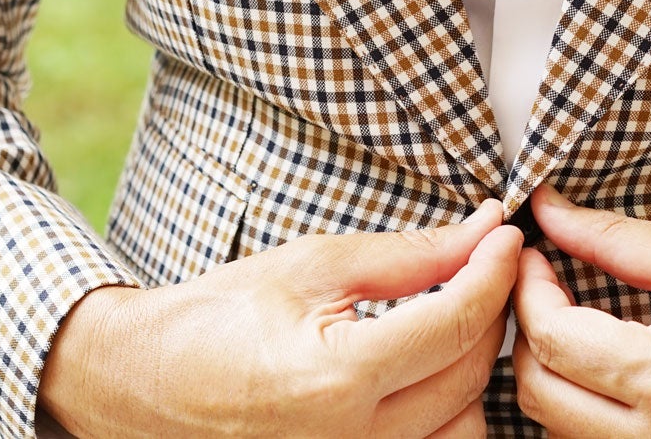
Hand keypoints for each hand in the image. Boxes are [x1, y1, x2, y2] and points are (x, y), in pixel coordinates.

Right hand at [37, 197, 522, 437]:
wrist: (145, 383)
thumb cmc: (219, 318)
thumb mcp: (313, 266)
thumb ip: (408, 255)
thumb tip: (481, 232)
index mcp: (338, 379)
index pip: (456, 323)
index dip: (493, 271)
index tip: (506, 236)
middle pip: (470, 376)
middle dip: (487, 314)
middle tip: (482, 266)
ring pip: (463, 427)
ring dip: (470, 371)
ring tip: (451, 321)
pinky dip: (444, 414)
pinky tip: (428, 372)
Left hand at [511, 187, 650, 437]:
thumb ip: (616, 239)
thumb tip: (550, 210)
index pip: (550, 338)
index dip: (527, 289)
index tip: (535, 255)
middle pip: (537, 393)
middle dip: (525, 334)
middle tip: (544, 288)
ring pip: (558, 429)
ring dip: (550, 374)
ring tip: (574, 324)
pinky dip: (581, 411)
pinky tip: (602, 369)